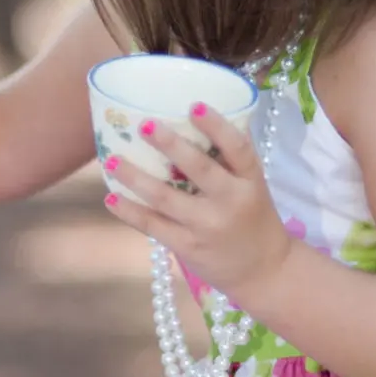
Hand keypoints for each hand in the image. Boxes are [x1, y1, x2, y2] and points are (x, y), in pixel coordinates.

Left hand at [104, 103, 293, 300]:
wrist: (265, 271)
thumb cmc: (252, 219)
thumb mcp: (252, 188)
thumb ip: (227, 163)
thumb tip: (190, 122)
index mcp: (251, 181)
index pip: (238, 148)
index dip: (216, 125)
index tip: (194, 105)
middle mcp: (231, 201)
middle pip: (199, 168)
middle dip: (170, 145)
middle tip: (144, 125)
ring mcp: (207, 225)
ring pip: (166, 197)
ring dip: (135, 177)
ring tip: (112, 160)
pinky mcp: (187, 246)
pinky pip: (152, 225)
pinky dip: (129, 211)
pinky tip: (111, 198)